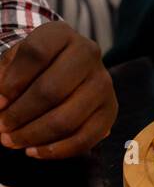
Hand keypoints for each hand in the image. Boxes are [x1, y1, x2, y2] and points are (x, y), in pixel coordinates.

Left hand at [0, 21, 116, 158]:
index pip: (36, 54)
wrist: (67, 70)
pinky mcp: (110, 110)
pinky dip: (55, 151)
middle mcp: (89, 54)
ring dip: (33, 135)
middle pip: (51, 90)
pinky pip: (84, 138)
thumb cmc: (34, 67)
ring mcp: (103, 83)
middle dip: (19, 115)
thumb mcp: (14, 62)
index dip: (12, 82)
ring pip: (66, 119)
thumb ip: (2, 78)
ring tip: (11, 142)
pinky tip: (33, 151)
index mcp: (61, 34)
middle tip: (1, 129)